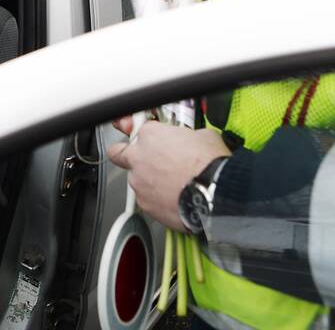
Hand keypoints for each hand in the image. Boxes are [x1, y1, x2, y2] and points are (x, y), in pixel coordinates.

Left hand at [108, 119, 229, 231]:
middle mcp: (138, 157)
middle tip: (143, 160)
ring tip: (170, 186)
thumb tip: (191, 141)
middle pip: (118, 153)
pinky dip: (156, 201)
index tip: (155, 141)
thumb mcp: (203, 136)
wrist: (215, 193)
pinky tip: (173, 199)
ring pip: (135, 180)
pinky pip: (146, 200)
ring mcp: (139, 182)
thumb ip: (187, 136)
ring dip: (148, 181)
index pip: (139, 129)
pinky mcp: (145, 204)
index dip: (149, 136)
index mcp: (150, 135)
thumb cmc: (210, 164)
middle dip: (126, 155)